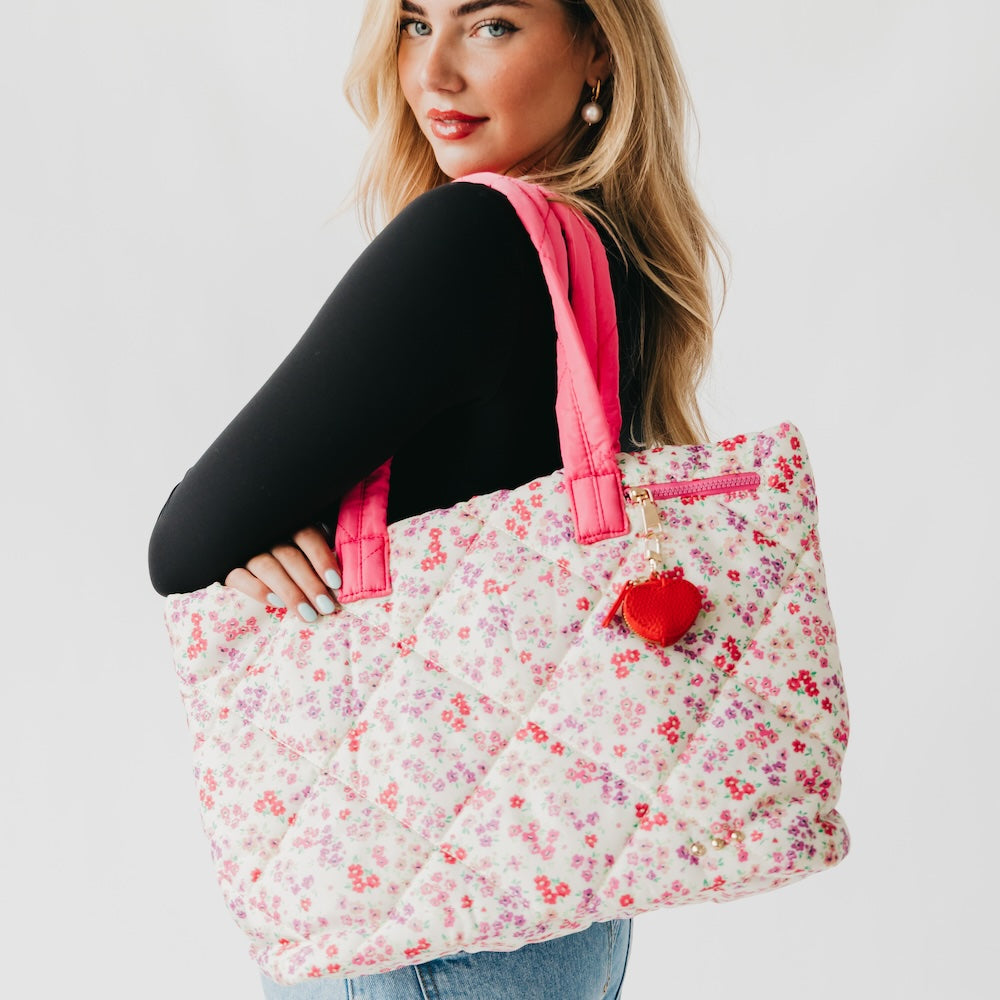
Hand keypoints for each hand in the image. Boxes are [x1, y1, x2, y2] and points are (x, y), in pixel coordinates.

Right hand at [225, 526, 341, 623]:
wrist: (249, 565)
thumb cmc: (292, 558)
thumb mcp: (308, 552)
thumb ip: (324, 554)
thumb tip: (343, 578)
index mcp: (290, 526)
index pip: (306, 536)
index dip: (322, 558)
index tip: (336, 582)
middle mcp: (267, 536)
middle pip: (290, 556)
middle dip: (310, 583)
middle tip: (326, 607)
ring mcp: (246, 551)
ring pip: (267, 567)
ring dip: (290, 592)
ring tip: (308, 614)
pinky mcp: (229, 568)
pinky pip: (239, 577)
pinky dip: (258, 590)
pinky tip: (275, 603)